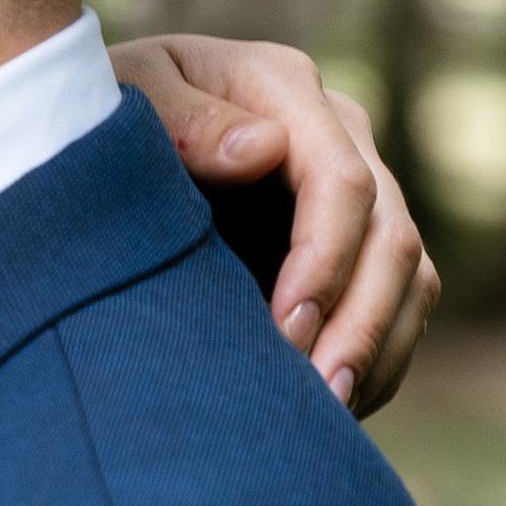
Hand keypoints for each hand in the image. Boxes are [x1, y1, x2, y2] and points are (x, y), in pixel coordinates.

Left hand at [109, 34, 436, 416]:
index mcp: (282, 88)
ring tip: (327, 416)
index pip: (340, 182)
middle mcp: (337, 132)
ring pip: (410, 275)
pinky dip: (376, 360)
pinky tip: (331, 409)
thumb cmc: (95, 112)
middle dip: (358, 323)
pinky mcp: (356, 238)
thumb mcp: (120, 98)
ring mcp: (356, 186)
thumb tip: (264, 150)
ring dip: (376, 351)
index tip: (286, 328)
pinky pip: (401, 302)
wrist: (95, 125)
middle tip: (314, 397)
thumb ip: (184, 121)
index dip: (323, 261)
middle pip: (391, 236)